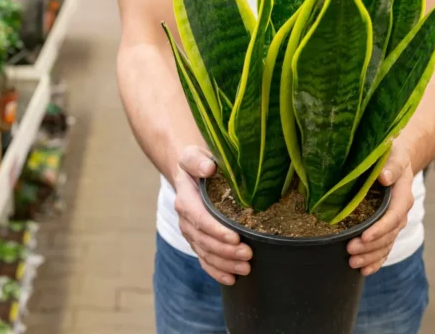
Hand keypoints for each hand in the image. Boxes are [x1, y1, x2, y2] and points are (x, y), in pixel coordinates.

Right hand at [174, 146, 251, 284]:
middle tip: (248, 255)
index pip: (200, 218)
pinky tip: (231, 279)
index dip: (216, 230)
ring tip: (246, 268)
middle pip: (204, 240)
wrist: (190, 172)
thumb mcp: (193, 154)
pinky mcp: (198, 240)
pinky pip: (204, 260)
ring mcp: (191, 232)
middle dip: (226, 251)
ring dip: (225, 263)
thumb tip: (208, 168)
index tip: (235, 237)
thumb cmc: (197, 162)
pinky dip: (216, 271)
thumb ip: (197, 160)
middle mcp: (186, 219)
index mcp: (186, 199)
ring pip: (206, 253)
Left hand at [347, 140, 414, 275]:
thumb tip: (384, 177)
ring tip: (352, 263)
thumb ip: (391, 166)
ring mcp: (394, 223)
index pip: (393, 216)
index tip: (364, 236)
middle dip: (370, 246)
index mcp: (402, 196)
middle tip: (350, 250)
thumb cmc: (391, 155)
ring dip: (370, 256)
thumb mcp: (394, 155)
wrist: (395, 159)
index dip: (380, 228)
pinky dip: (376, 261)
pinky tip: (364, 271)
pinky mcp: (386, 228)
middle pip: (388, 235)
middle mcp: (400, 213)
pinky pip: (384, 248)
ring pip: (385, 245)